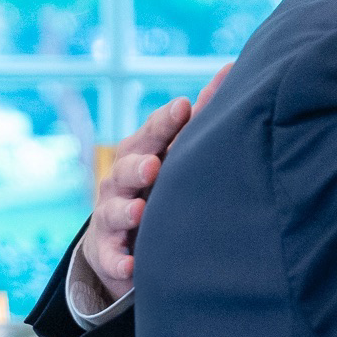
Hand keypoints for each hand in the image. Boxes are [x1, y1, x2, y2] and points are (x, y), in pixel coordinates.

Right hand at [76, 66, 226, 304]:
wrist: (121, 238)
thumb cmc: (157, 184)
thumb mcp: (175, 151)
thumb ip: (200, 116)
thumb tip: (229, 69)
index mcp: (143, 152)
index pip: (152, 133)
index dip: (165, 122)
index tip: (183, 108)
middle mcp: (121, 180)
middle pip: (126, 168)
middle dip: (138, 166)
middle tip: (153, 165)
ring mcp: (111, 215)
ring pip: (114, 211)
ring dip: (126, 211)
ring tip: (139, 212)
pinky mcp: (107, 252)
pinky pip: (109, 256)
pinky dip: (117, 261)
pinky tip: (130, 267)